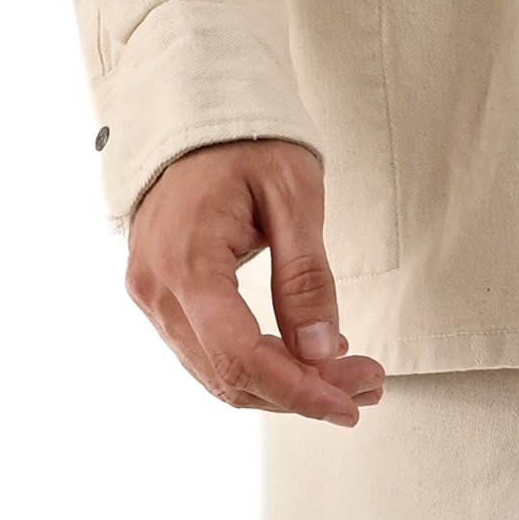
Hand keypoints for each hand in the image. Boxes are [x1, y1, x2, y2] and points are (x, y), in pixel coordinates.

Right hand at [123, 142, 385, 425]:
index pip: (241, 355)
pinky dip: (258, 366)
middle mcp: (156, 287)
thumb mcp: (294, 197)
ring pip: (217, 374)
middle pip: (229, 375)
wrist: (195, 115)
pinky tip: (306, 358)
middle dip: (301, 393)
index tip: (349, 404)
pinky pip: (208, 352)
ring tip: (348, 377)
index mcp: (186, 261)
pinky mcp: (159, 296)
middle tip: (367, 385)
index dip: (298, 391)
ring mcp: (151, 295)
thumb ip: (306, 278)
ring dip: (283, 386)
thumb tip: (321, 352)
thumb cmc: (244, 143)